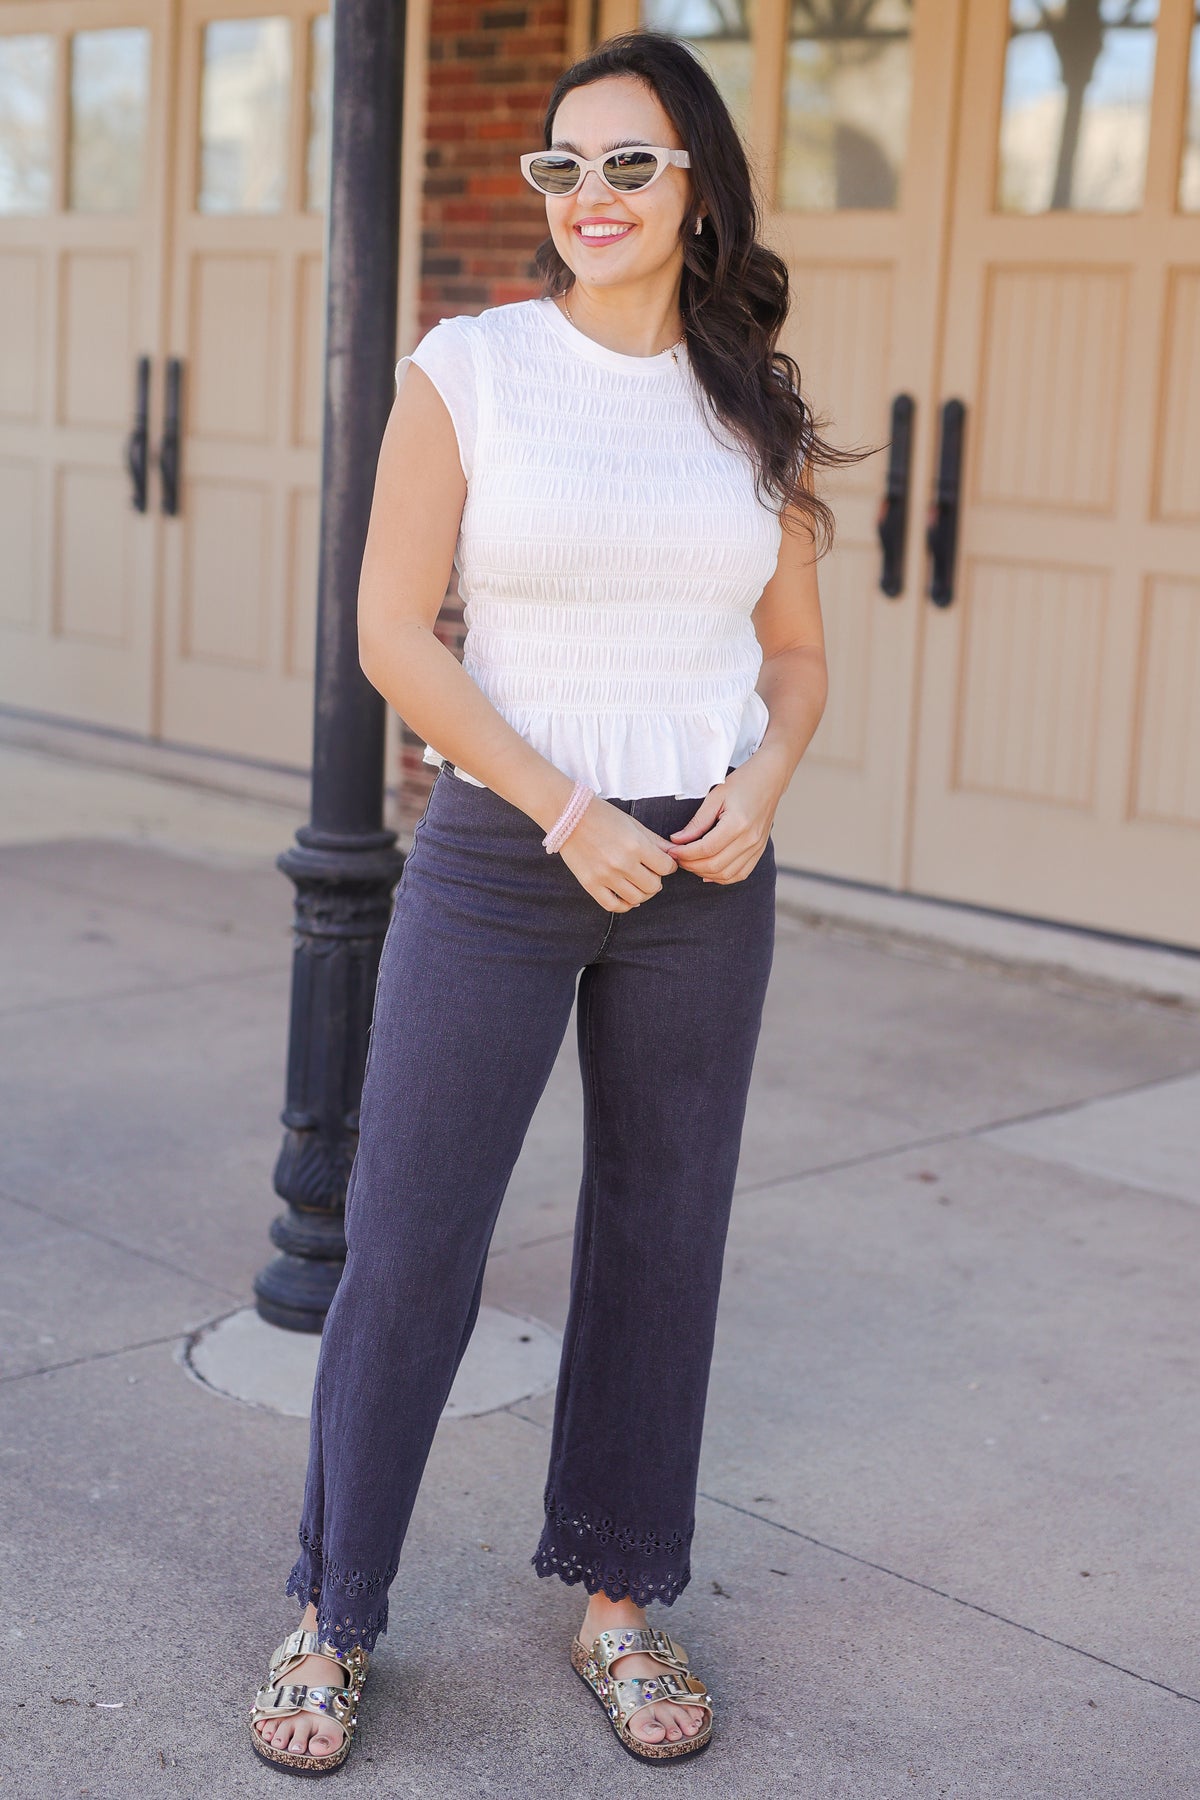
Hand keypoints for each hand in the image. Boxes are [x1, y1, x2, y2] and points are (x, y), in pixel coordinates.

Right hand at [557, 797, 680, 910]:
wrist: (569, 815)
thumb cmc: (603, 816)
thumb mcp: (633, 824)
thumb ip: (655, 841)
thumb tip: (674, 853)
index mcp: (636, 845)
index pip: (666, 867)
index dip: (669, 866)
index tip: (664, 863)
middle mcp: (622, 863)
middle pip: (654, 886)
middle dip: (656, 880)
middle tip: (650, 872)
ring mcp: (605, 876)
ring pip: (637, 898)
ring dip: (643, 893)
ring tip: (638, 883)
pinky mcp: (590, 884)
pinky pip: (613, 905)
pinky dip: (624, 905)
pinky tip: (626, 896)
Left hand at [666, 757, 781, 883]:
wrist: (769, 780)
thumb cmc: (742, 783)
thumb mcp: (715, 797)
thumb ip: (697, 822)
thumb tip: (677, 840)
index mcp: (737, 824)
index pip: (705, 849)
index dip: (685, 853)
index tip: (672, 850)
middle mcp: (749, 840)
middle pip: (714, 865)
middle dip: (691, 865)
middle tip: (677, 857)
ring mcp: (756, 848)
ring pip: (726, 874)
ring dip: (704, 873)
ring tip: (690, 863)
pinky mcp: (759, 851)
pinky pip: (740, 874)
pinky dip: (722, 877)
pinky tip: (708, 872)